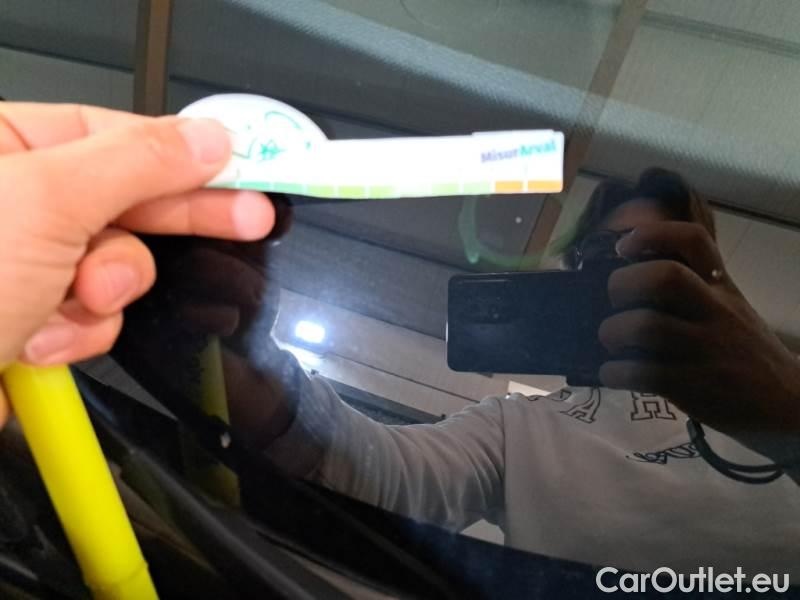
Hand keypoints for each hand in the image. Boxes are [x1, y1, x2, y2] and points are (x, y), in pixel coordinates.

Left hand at [0, 102, 275, 423]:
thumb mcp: (45, 200)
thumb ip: (138, 162)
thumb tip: (206, 140)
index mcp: (0, 146)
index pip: (117, 135)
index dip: (186, 155)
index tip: (243, 169)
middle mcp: (12, 201)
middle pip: (125, 200)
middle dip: (175, 220)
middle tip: (247, 219)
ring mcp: (23, 264)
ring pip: (116, 268)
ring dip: (105, 292)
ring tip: (72, 299)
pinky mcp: (30, 318)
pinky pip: (92, 316)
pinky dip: (77, 333)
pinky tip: (37, 339)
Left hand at [597, 222, 799, 431]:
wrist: (785, 406)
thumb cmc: (741, 353)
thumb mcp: (729, 309)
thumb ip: (691, 291)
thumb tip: (624, 281)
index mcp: (721, 288)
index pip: (694, 241)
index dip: (653, 234)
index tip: (623, 246)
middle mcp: (715, 311)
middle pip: (664, 278)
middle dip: (622, 285)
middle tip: (614, 303)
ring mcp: (705, 349)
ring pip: (645, 326)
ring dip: (612, 332)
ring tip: (612, 342)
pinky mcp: (692, 386)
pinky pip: (640, 372)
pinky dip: (613, 372)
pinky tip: (613, 373)